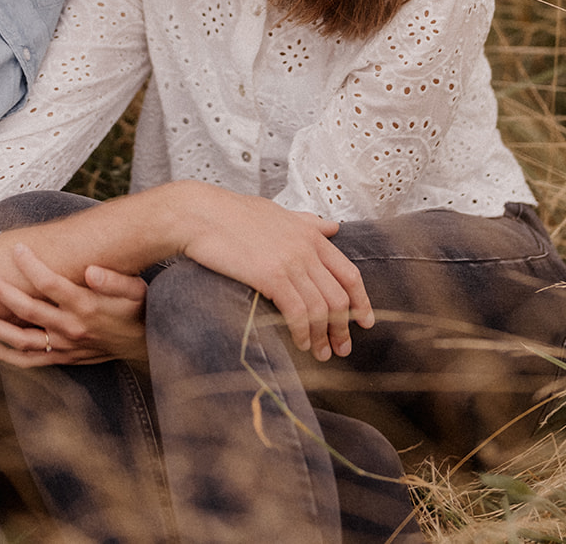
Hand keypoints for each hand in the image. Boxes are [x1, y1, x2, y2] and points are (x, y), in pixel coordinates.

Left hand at [0, 243, 147, 365]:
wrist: (144, 344)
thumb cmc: (136, 310)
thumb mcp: (134, 290)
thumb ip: (113, 280)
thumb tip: (92, 270)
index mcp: (86, 306)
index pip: (50, 283)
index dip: (30, 264)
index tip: (16, 248)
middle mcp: (71, 328)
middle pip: (27, 310)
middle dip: (1, 290)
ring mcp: (64, 346)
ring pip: (21, 340)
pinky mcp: (62, 358)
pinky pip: (28, 361)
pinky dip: (6, 354)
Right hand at [173, 183, 375, 361]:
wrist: (200, 214)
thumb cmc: (231, 213)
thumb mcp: (277, 212)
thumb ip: (308, 222)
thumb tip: (333, 226)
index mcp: (311, 234)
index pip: (350, 273)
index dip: (361, 301)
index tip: (365, 321)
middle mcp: (307, 248)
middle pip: (340, 297)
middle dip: (344, 328)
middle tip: (341, 348)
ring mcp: (291, 262)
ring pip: (322, 308)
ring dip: (324, 336)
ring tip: (320, 353)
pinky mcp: (272, 276)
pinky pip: (298, 312)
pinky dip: (304, 332)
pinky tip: (301, 343)